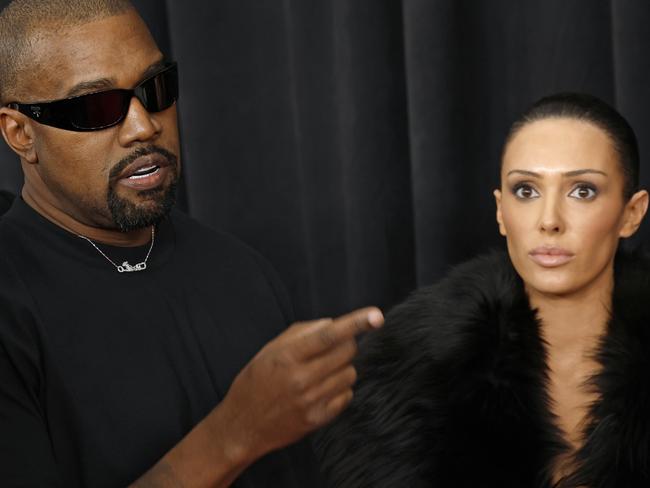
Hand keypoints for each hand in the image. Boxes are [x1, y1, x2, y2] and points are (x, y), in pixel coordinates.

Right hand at [217, 307, 383, 460]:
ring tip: (320, 372)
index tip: (376, 316)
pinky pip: (347, 395)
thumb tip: (333, 324)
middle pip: (346, 352)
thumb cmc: (256, 381)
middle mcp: (301, 379)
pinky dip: (340, 388)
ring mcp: (311, 401)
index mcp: (287, 356)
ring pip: (350, 373)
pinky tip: (320, 390)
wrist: (243, 426)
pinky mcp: (318, 419)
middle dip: (345, 344)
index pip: (329, 335)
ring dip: (342, 367)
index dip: (355, 323)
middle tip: (329, 349)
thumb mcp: (270, 350)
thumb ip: (302, 332)